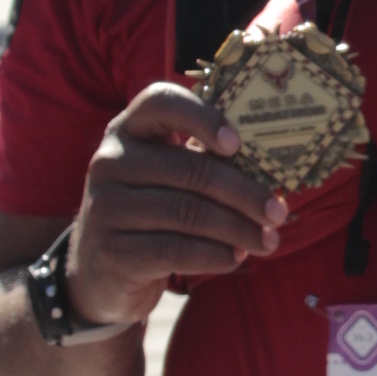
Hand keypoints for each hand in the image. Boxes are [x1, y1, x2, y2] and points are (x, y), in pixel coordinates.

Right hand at [67, 79, 288, 327]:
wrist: (98, 273)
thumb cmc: (148, 215)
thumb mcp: (165, 178)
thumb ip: (203, 160)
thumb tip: (270, 161)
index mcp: (128, 130)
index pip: (160, 101)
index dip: (202, 117)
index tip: (238, 143)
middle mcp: (110, 162)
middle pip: (190, 169)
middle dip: (244, 193)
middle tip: (278, 212)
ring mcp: (106, 207)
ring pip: (188, 213)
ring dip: (237, 229)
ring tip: (267, 241)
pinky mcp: (114, 251)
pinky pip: (177, 250)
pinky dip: (215, 255)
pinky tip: (235, 258)